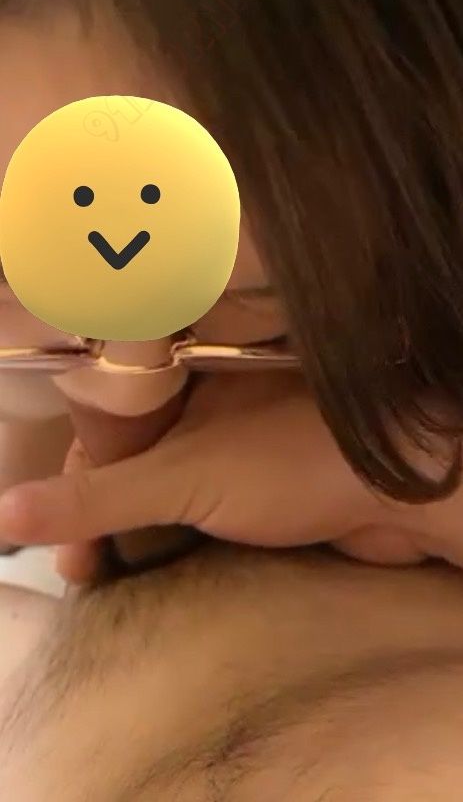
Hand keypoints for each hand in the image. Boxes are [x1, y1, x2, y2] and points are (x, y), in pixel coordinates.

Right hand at [0, 370, 459, 582]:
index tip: (61, 544)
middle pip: (129, 460)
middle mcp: (204, 409)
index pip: (103, 426)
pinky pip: (197, 511)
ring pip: (164, 488)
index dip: (74, 482)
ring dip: (132, 530)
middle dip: (98, 513)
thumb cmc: (298, 461)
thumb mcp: (184, 476)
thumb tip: (7, 512)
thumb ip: (97, 494)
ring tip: (105, 575)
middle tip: (81, 570)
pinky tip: (154, 567)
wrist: (404, 494)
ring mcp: (233, 448)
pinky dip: (170, 538)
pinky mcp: (258, 488)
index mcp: (181, 381)